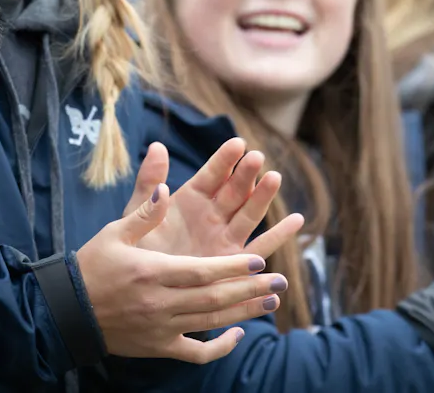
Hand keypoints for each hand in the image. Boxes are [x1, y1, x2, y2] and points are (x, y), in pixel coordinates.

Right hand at [78, 183, 289, 362]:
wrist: (67, 312)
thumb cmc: (91, 266)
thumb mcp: (114, 232)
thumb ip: (144, 211)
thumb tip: (167, 187)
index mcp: (151, 272)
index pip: (201, 272)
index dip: (232, 267)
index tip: (259, 260)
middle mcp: (159, 303)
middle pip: (213, 300)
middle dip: (250, 290)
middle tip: (279, 283)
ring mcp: (160, 329)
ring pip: (210, 323)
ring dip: (244, 313)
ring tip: (271, 303)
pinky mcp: (158, 347)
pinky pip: (195, 353)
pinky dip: (219, 347)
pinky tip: (238, 334)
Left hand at [127, 140, 303, 261]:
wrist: (142, 290)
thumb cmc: (138, 251)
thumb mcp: (137, 215)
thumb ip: (149, 184)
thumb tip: (156, 146)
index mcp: (191, 199)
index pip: (212, 175)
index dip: (224, 160)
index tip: (237, 144)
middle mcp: (213, 214)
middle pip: (234, 191)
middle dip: (246, 174)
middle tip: (256, 158)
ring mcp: (226, 237)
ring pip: (249, 213)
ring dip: (263, 196)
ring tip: (274, 179)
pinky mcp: (234, 262)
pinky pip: (260, 247)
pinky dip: (279, 235)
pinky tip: (296, 221)